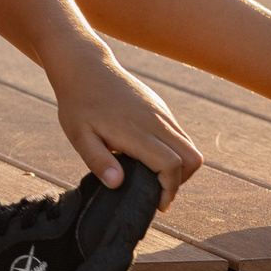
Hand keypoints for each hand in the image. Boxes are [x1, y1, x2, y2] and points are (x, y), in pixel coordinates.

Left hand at [49, 48, 203, 210]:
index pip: (171, 164)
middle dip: (181, 181)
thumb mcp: (78, 135)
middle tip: (158, 193)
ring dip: (180, 167)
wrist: (85, 66)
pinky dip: (175, 151)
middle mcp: (156, 121)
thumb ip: (98, 160)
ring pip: (190, 146)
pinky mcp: (160, 107)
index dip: (170, 188)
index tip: (158, 204)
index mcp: (136, 131)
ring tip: (154, 178)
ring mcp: (161, 112)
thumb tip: (117, 184)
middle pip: (192, 158)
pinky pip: (179, 134)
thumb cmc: (78, 103)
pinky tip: (150, 157)